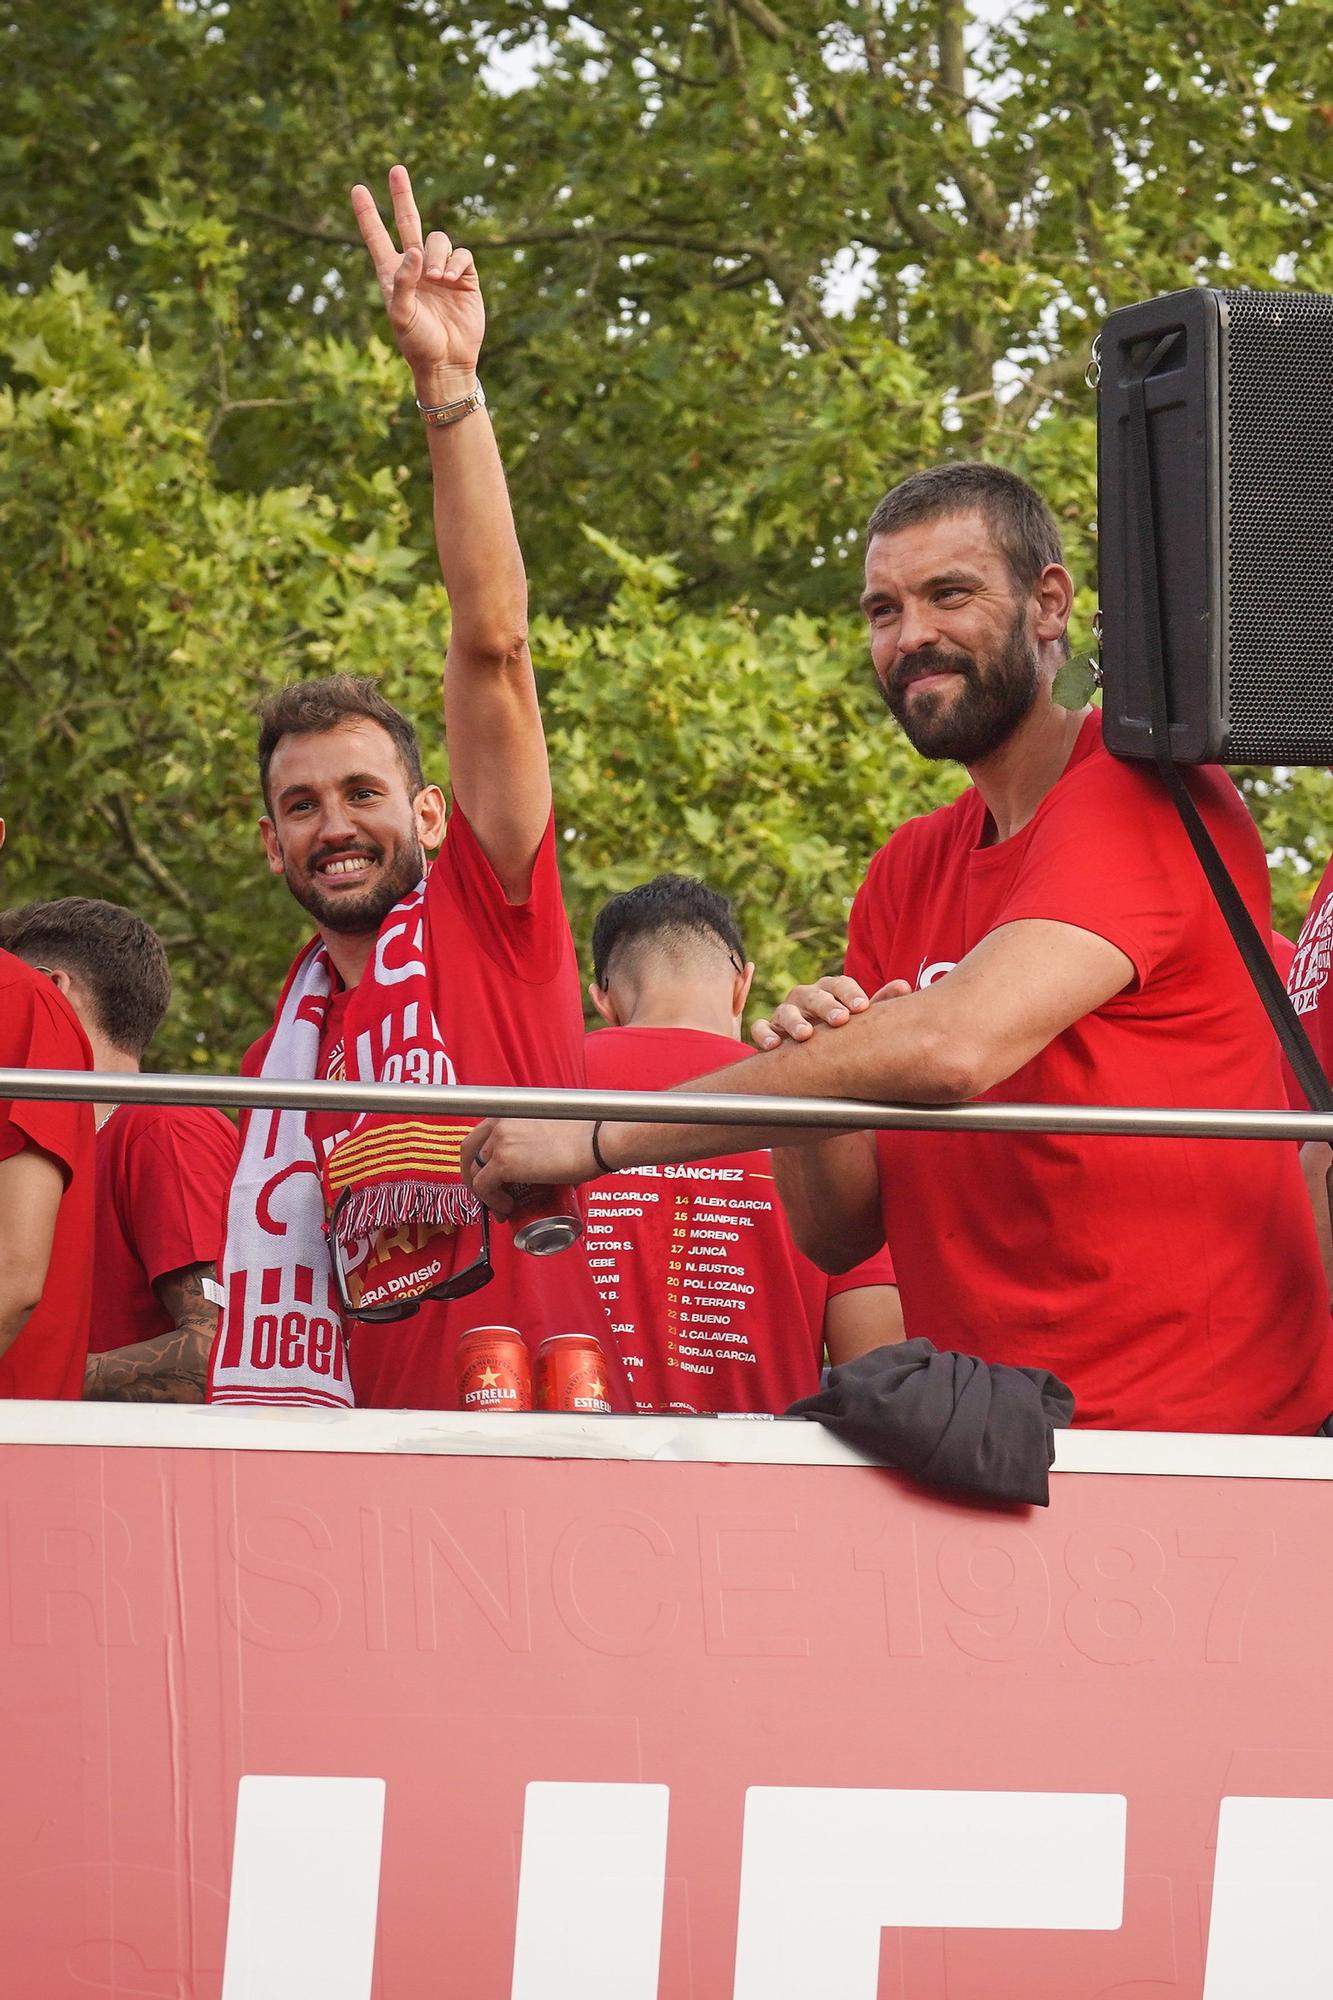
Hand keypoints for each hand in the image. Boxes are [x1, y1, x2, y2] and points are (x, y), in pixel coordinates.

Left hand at [350, 164, 484, 394]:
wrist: (447, 362)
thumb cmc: (418, 343)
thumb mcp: (401, 315)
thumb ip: (403, 281)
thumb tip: (414, 250)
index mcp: (393, 274)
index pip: (377, 238)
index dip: (368, 215)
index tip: (357, 189)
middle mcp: (416, 267)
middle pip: (408, 222)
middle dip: (403, 196)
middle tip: (396, 169)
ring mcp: (441, 270)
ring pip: (439, 239)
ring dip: (437, 255)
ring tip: (437, 280)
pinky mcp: (465, 278)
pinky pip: (462, 254)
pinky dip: (456, 263)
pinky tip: (452, 281)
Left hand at [463, 1117, 597, 1217]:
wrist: (599, 1142)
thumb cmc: (588, 1137)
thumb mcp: (553, 1132)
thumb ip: (538, 1141)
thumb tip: (541, 1164)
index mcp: (511, 1111)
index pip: (481, 1134)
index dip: (481, 1158)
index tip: (490, 1175)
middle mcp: (500, 1122)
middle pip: (468, 1150)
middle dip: (472, 1175)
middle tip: (485, 1193)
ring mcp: (500, 1141)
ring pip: (474, 1172)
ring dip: (484, 1193)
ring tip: (502, 1206)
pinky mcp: (504, 1162)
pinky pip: (483, 1188)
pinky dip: (492, 1202)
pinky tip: (508, 1208)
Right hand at [752, 976, 911, 1050]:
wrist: (812, 1051)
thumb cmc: (841, 1030)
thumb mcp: (859, 1017)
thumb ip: (880, 1004)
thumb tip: (905, 986)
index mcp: (829, 990)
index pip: (838, 984)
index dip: (849, 993)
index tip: (862, 1007)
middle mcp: (805, 998)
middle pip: (813, 995)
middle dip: (826, 1006)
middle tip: (840, 1020)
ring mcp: (784, 1013)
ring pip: (785, 1010)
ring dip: (794, 1021)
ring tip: (805, 1035)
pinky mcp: (767, 1029)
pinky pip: (759, 1028)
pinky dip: (764, 1034)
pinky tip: (773, 1046)